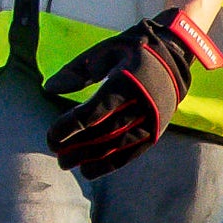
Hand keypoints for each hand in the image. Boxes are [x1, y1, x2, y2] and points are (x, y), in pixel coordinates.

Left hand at [48, 12, 208, 177]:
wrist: (173, 56)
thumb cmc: (129, 52)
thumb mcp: (103, 52)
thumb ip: (76, 70)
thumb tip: (49, 88)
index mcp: (127, 82)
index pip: (94, 111)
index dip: (71, 126)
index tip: (51, 136)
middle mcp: (142, 104)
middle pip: (104, 131)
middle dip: (77, 145)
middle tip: (54, 152)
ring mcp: (152, 119)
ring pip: (118, 145)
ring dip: (91, 157)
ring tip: (66, 163)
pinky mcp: (156, 130)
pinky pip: (133, 152)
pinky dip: (111, 163)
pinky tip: (90, 170)